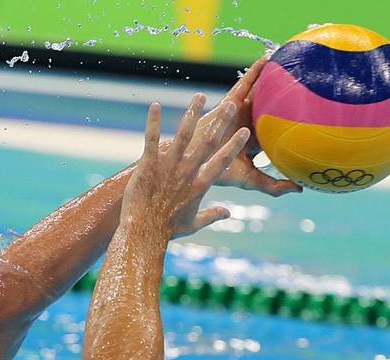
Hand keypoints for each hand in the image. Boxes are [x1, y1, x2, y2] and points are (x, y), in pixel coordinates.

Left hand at [123, 94, 249, 238]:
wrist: (144, 233)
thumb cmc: (168, 230)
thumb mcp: (194, 224)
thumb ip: (212, 215)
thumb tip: (227, 213)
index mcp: (200, 185)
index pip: (222, 161)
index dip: (234, 145)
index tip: (246, 131)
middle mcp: (187, 172)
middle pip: (208, 142)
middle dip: (221, 122)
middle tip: (231, 104)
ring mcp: (168, 167)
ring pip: (183, 134)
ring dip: (192, 113)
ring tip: (199, 96)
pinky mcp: (148, 165)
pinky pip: (152, 139)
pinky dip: (154, 121)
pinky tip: (155, 104)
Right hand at [203, 57, 301, 196]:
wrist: (194, 164)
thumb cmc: (219, 173)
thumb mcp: (250, 180)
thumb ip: (273, 185)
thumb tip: (300, 188)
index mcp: (254, 141)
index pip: (276, 129)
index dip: (290, 120)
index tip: (310, 111)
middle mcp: (248, 124)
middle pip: (269, 105)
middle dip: (283, 94)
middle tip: (303, 77)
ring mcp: (239, 113)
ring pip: (259, 92)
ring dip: (270, 76)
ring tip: (286, 58)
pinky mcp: (229, 104)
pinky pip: (243, 85)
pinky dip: (254, 72)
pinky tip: (266, 59)